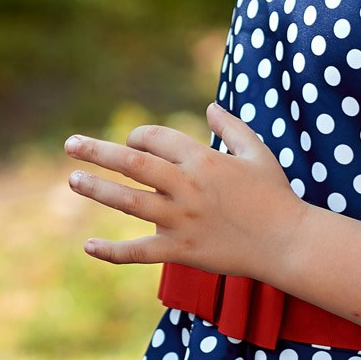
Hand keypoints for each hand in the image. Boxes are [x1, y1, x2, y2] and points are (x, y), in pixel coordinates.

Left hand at [67, 105, 310, 279]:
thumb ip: (232, 127)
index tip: (133, 143)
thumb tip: (209, 107)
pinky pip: (140, 252)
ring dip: (98, 189)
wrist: (290, 242)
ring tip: (73, 180)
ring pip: (130, 202)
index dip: (139, 137)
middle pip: (133, 164)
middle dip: (98, 151)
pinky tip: (88, 246)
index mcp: (202, 160)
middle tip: (70, 144)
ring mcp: (181, 220)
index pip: (155, 139)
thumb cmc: (275, 195)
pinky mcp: (181, 250)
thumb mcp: (257, 152)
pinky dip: (112, 251)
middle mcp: (187, 187)